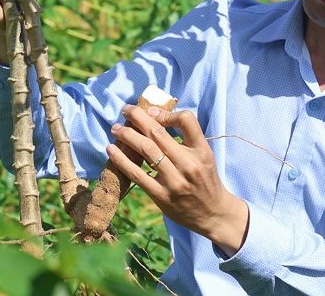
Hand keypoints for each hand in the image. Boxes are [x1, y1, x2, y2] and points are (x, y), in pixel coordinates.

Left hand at [107, 105, 249, 256]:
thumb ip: (186, 138)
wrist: (213, 213)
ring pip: (146, 150)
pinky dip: (121, 160)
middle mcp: (189, 164)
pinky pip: (137, 175)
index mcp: (202, 150)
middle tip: (125, 110)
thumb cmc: (206, 180)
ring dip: (127, 135)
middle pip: (158, 133)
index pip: (187, 120)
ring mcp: (174, 181)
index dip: (166, 112)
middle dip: (138, 117)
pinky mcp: (161, 196)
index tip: (152, 111)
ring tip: (116, 128)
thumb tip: (155, 118)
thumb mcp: (204, 155)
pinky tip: (111, 150)